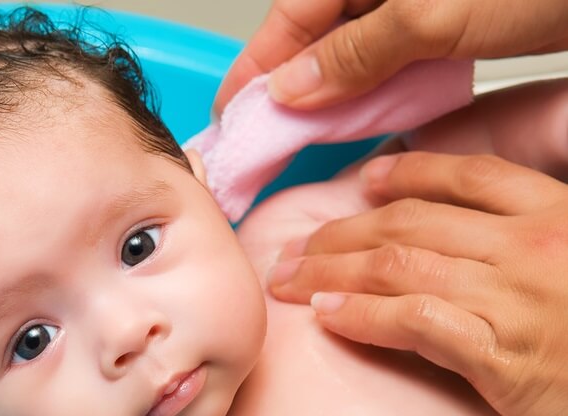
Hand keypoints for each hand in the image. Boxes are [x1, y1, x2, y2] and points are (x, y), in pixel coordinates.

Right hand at [214, 0, 567, 112]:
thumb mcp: (428, 16)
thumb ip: (353, 53)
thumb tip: (292, 90)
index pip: (287, 22)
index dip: (253, 73)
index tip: (230, 120)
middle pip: (313, 39)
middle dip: (287, 92)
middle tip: (262, 143)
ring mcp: (411, 1)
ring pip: (351, 53)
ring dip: (330, 98)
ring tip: (302, 141)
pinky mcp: (443, 20)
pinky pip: (390, 59)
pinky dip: (374, 91)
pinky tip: (363, 118)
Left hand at [269, 151, 567, 415]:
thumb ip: (529, 246)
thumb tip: (470, 243)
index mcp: (557, 216)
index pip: (467, 178)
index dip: (408, 175)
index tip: (367, 181)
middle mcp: (528, 245)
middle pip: (412, 222)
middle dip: (343, 231)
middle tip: (298, 244)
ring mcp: (512, 297)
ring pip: (399, 264)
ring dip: (332, 268)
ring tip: (289, 278)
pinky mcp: (499, 353)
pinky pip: (412, 320)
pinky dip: (361, 314)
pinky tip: (325, 314)